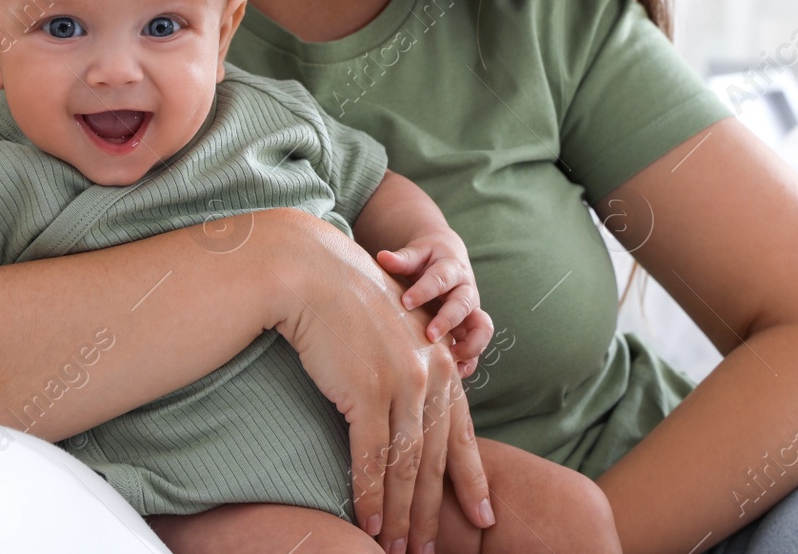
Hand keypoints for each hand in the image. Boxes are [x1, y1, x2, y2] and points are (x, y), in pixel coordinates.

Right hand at [270, 214, 493, 553]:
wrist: (313, 273)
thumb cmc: (347, 302)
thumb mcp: (394, 333)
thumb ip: (410, 368)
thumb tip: (408, 412)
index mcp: (439, 362)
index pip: (461, 432)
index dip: (472, 479)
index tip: (484, 516)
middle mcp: (429, 374)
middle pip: (436, 458)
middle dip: (436, 512)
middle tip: (432, 551)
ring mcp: (400, 383)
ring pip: (407, 465)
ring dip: (403, 515)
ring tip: (401, 551)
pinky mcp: (365, 391)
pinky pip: (371, 457)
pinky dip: (372, 496)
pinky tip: (371, 525)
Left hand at [375, 231, 494, 378]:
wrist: (448, 257)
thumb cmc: (427, 258)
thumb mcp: (417, 252)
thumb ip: (402, 259)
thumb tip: (382, 257)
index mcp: (451, 268)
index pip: (440, 278)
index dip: (424, 291)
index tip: (405, 302)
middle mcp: (466, 290)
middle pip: (464, 304)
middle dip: (448, 320)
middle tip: (429, 335)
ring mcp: (471, 310)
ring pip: (482, 327)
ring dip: (469, 344)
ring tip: (449, 358)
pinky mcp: (471, 327)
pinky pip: (478, 346)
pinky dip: (470, 361)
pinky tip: (455, 375)